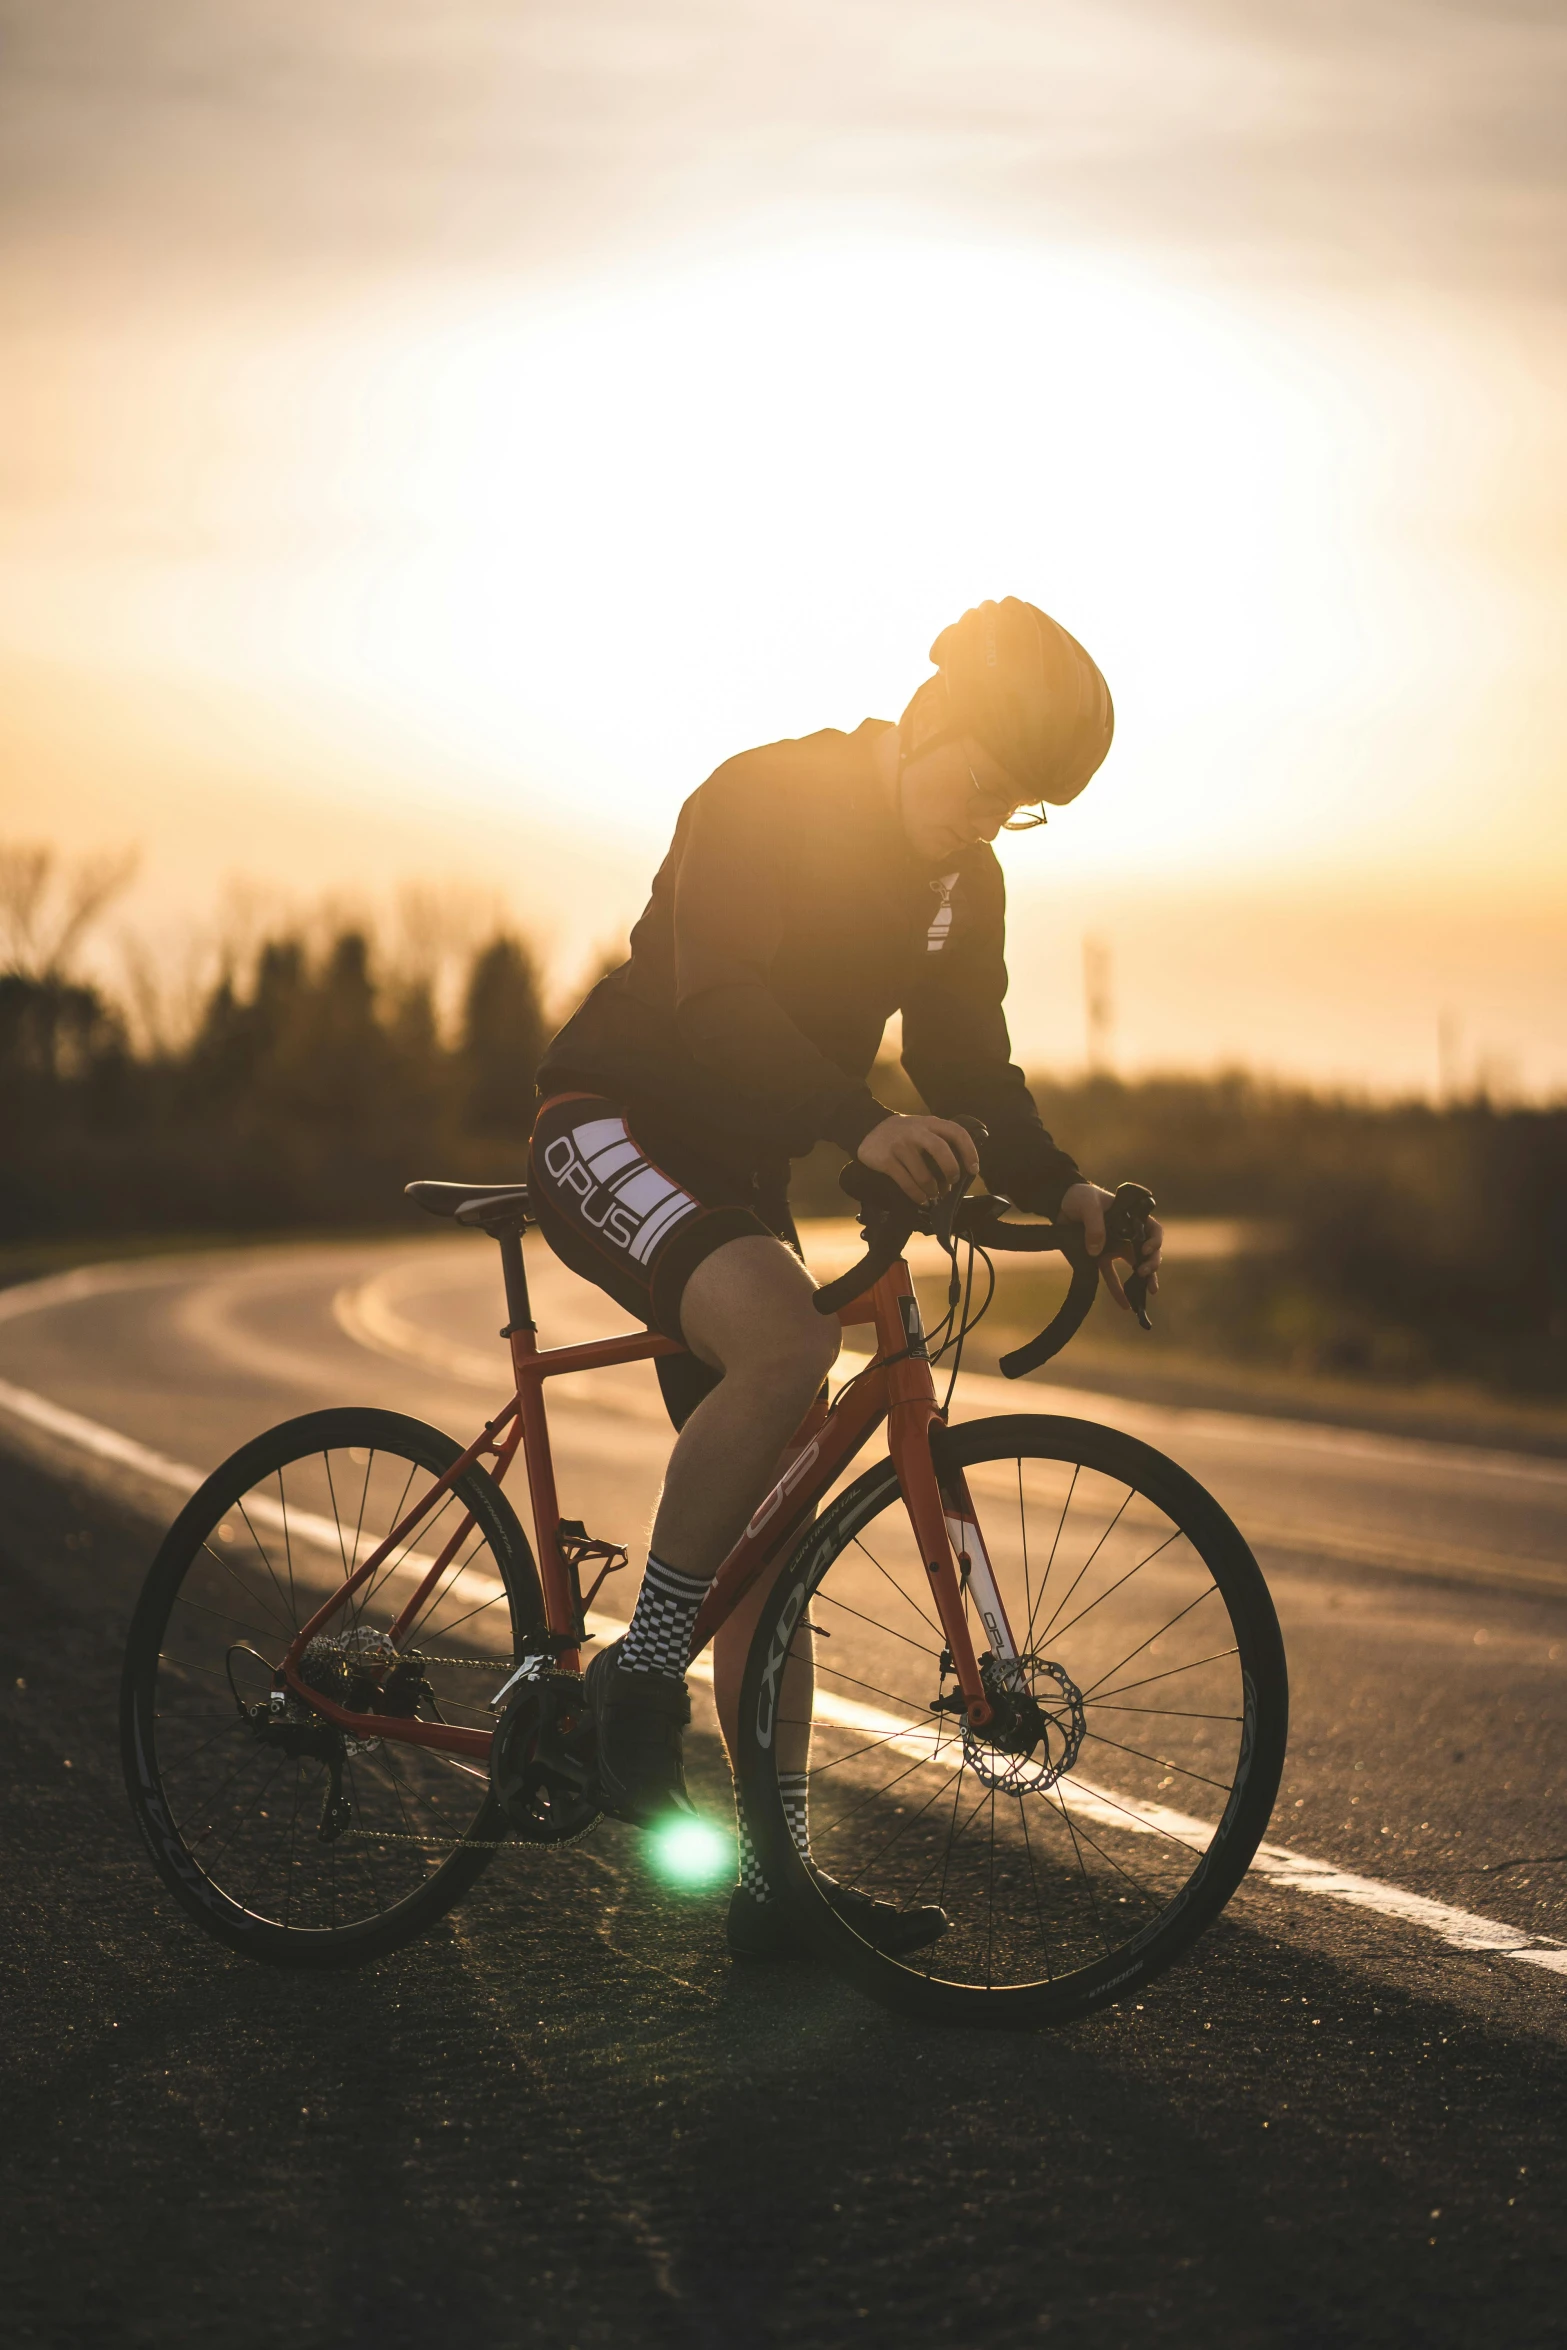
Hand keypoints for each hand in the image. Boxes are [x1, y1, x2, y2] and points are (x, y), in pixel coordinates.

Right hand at [857, 1113, 981, 1205]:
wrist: (868, 1129)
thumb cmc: (904, 1134)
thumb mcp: (923, 1128)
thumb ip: (940, 1140)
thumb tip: (960, 1171)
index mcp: (930, 1123)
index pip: (957, 1132)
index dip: (969, 1152)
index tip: (973, 1170)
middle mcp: (916, 1131)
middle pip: (941, 1150)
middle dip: (951, 1171)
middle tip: (951, 1182)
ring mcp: (900, 1145)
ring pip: (923, 1174)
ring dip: (932, 1189)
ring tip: (934, 1195)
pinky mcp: (886, 1160)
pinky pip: (906, 1182)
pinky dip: (917, 1195)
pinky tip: (921, 1200)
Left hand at [1059, 1181, 1163, 1311]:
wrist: (1061, 1203)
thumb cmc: (1080, 1197)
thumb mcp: (1088, 1205)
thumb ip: (1094, 1225)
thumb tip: (1096, 1251)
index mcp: (1130, 1218)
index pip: (1152, 1229)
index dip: (1155, 1240)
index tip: (1147, 1249)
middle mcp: (1126, 1234)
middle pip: (1148, 1251)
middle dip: (1152, 1263)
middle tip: (1145, 1273)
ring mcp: (1114, 1247)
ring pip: (1135, 1266)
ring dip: (1143, 1280)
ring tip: (1148, 1292)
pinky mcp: (1099, 1258)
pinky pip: (1111, 1277)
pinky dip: (1118, 1291)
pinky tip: (1126, 1304)